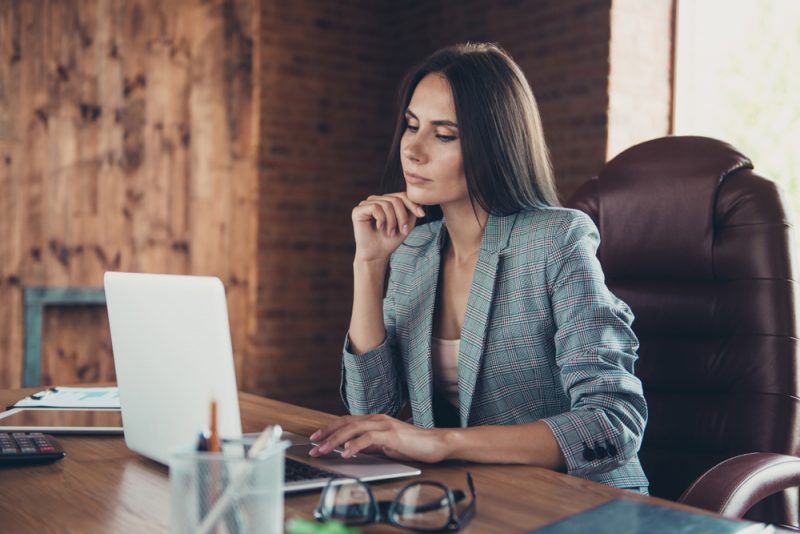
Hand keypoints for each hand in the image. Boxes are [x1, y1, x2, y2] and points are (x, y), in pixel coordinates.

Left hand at [308, 414, 447, 462]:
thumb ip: (370, 445)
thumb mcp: (386, 445)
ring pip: (353, 429)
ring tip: (323, 451)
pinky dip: (355, 445)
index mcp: (374, 420)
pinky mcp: (391, 435)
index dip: (329, 428)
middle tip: (313, 447)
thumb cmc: (413, 445)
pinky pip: (368, 438)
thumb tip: (352, 449)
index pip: (346, 421)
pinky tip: (346, 453)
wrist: (435, 444)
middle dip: (326, 435)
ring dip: (335, 441)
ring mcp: (384, 425)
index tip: (315, 438)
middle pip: (345, 424)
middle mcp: (377, 419)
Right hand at [352, 193, 424, 261]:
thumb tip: (420, 199)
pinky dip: (381, 219)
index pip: (402, 195)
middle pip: (395, 200)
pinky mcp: (358, 210)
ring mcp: (366, 204)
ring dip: (392, 221)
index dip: (412, 204)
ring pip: (386, 204)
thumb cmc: (390, 240)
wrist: (377, 254)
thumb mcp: (406, 224)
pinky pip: (375, 208)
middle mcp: (376, 200)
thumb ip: (412, 210)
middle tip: (403, 231)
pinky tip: (380, 227)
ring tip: (391, 233)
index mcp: (386, 201)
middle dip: (402, 216)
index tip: (422, 215)